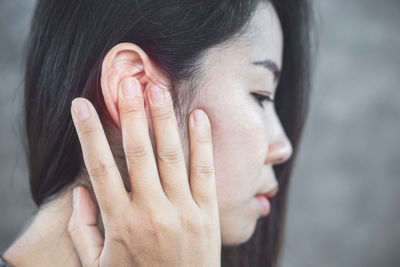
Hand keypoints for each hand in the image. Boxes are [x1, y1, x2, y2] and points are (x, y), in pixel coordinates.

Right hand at [67, 77, 220, 266]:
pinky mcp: (207, 214)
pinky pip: (205, 171)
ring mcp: (183, 212)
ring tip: (158, 88)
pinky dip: (203, 142)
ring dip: (163, 119)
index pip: (99, 167)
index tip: (82, 105)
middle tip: (128, 82)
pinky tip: (199, 116)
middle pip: (138, 153)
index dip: (88, 133)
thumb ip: (83, 229)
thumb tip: (78, 192)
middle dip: (131, 114)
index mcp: (120, 223)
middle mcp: (151, 212)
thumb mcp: (99, 265)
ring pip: (172, 155)